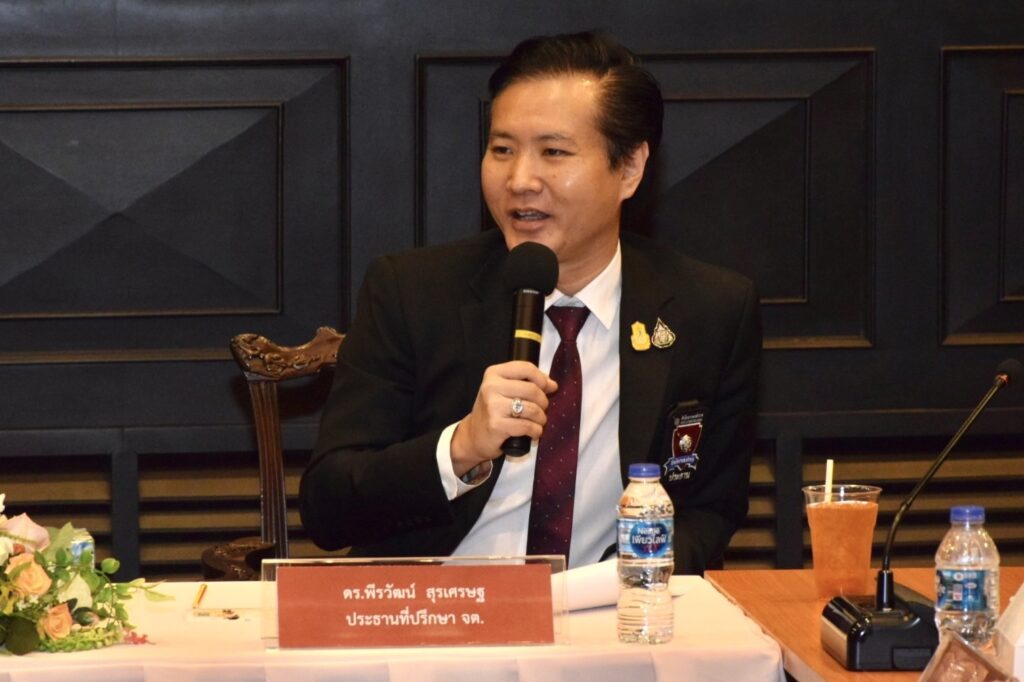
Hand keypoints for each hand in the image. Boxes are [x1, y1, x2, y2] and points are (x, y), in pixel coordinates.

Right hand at [450, 361, 556, 475]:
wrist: (473, 435)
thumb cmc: (494, 411)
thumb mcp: (505, 390)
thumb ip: (527, 383)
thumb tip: (552, 384)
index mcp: (494, 373)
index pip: (526, 368)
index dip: (542, 379)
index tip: (548, 388)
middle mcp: (491, 387)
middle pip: (532, 389)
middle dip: (543, 402)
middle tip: (541, 410)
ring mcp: (492, 406)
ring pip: (532, 409)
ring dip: (541, 418)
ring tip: (537, 422)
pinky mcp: (496, 425)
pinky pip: (528, 426)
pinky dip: (536, 431)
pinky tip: (533, 433)